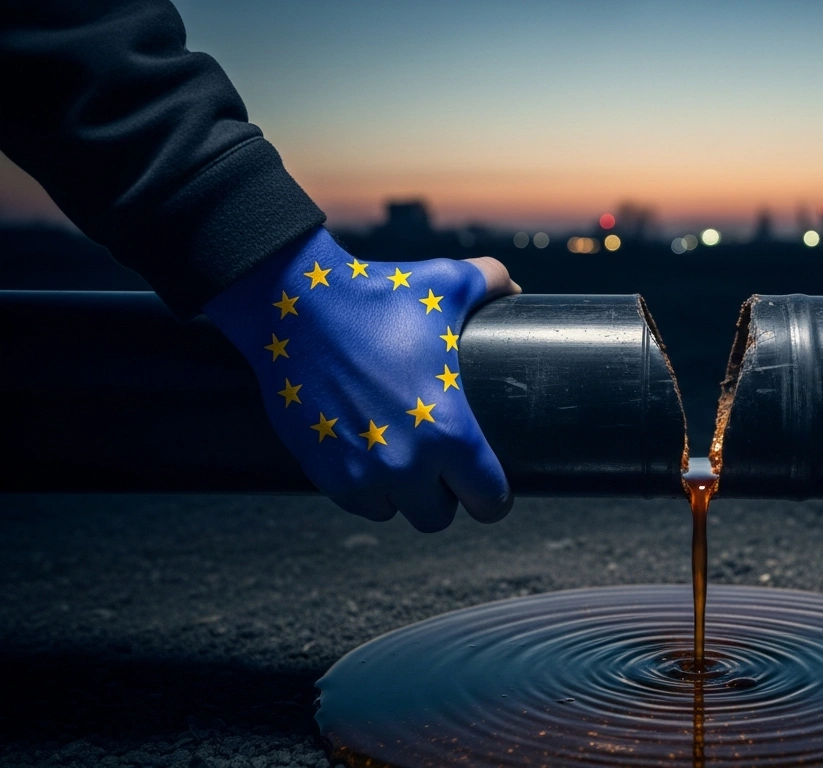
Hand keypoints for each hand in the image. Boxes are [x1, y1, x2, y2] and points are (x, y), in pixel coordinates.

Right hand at [204, 228, 519, 530]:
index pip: (490, 500)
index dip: (494, 496)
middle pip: (439, 516)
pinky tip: (368, 456)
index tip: (488, 484)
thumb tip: (517, 288)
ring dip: (401, 494)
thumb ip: (493, 282)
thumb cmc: (377, 295)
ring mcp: (361, 473)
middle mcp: (407, 463)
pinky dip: (363, 487)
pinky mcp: (323, 472)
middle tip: (440, 465)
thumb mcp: (448, 282)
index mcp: (450, 431)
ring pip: (394, 511)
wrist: (295, 304)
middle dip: (443, 495)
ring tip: (401, 457)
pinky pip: (356, 502)